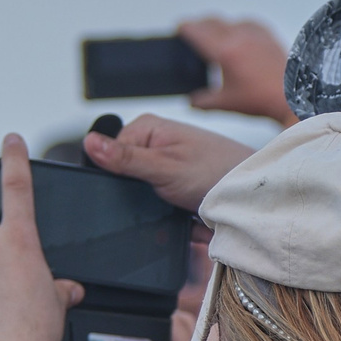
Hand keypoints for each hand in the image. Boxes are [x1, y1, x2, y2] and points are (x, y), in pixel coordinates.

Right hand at [82, 114, 257, 215]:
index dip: (114, 175)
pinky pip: (152, 199)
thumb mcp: (165, 167)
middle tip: (157, 198)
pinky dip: (159, 210)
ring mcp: (162, 163)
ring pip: (135, 190)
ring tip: (170, 205)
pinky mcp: (171, 183)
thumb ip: (125, 158)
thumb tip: (89, 142)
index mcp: (147, 127)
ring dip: (147, 204)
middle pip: (120, 172)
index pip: (108, 152)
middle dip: (131, 192)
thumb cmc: (217, 172)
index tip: (133, 188)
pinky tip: (174, 213)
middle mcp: (153, 142)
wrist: (252, 193)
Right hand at [178, 17, 294, 125]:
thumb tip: (192, 101)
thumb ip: (204, 102)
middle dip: (199, 24)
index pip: (198, 32)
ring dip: (219, 24)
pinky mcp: (269, 36)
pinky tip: (238, 33)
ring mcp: (256, 34)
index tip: (179, 27)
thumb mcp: (226, 103)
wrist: (290, 98)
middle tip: (191, 29)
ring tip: (213, 32)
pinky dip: (239, 25)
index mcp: (225, 52)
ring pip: (231, 20)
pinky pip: (249, 23)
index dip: (185, 27)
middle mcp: (240, 37)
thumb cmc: (262, 100)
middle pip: (212, 21)